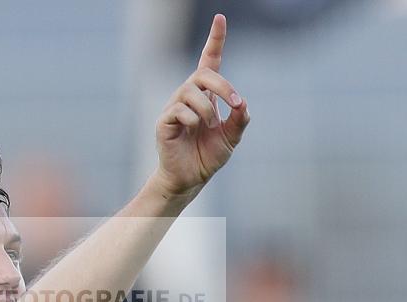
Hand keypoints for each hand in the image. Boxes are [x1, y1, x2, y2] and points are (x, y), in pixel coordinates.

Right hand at [151, 14, 249, 197]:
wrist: (191, 179)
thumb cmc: (208, 156)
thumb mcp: (232, 137)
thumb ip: (240, 120)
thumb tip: (242, 104)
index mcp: (205, 95)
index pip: (208, 61)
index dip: (215, 40)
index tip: (220, 18)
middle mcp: (188, 96)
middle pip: (203, 74)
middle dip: (223, 86)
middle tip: (235, 103)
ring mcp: (174, 108)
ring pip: (191, 91)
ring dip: (208, 109)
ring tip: (211, 126)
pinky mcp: (164, 122)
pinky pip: (179, 110)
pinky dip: (193, 119)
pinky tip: (194, 130)